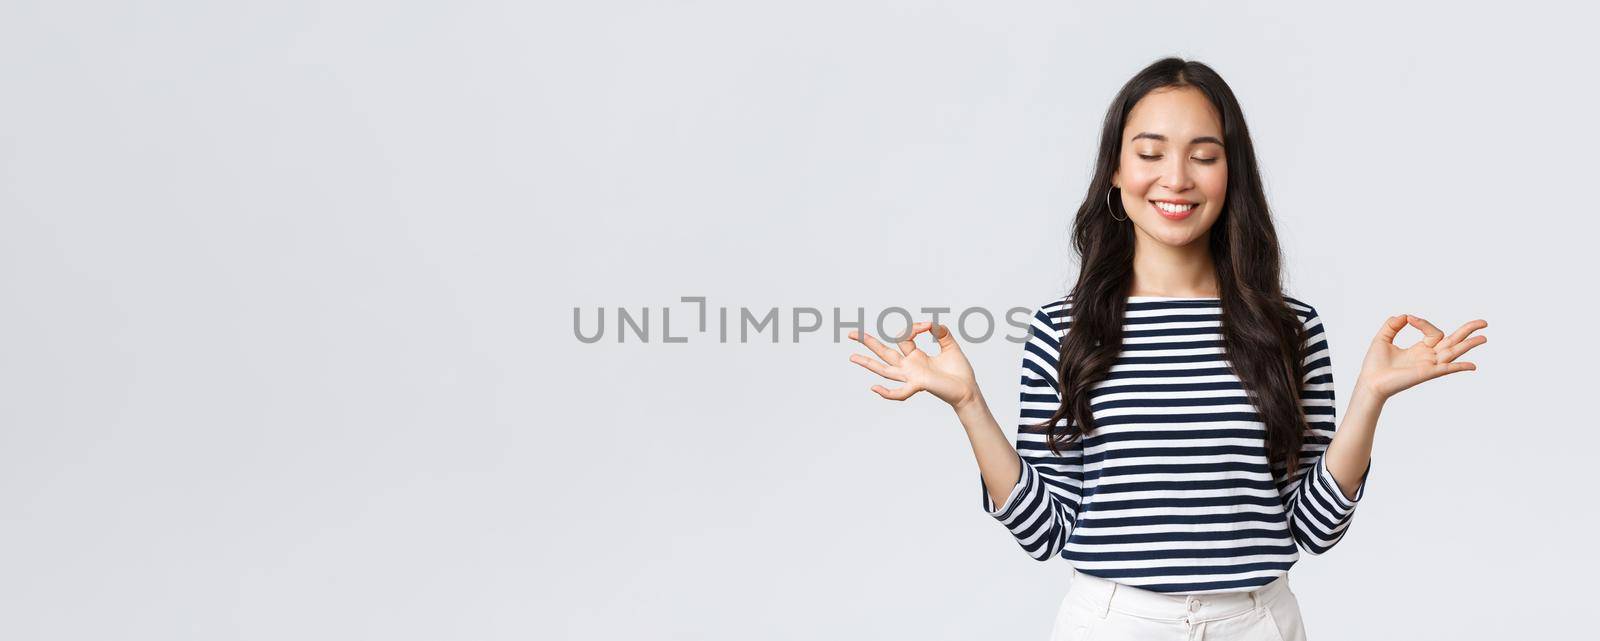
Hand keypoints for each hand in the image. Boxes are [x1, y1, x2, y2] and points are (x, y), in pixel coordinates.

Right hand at [847, 322, 979, 406]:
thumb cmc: (959, 371)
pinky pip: (899, 392)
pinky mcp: (919, 385)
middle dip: (868, 342)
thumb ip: (941, 332)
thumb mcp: (951, 346)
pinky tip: (874, 388)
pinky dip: (887, 392)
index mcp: (915, 356)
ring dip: (867, 363)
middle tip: (851, 333)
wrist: (968, 390)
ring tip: (852, 357)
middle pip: (883, 352)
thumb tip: (932, 323)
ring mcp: (911, 377)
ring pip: (885, 369)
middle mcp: (909, 366)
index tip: (929, 326)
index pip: (903, 337)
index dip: (913, 327)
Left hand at [1356, 313, 1487, 399]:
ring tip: (1484, 337)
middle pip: (1453, 341)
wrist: (1370, 382)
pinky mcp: (1427, 373)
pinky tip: (1473, 366)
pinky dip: (1459, 367)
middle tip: (1484, 322)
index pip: (1433, 332)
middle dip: (1468, 331)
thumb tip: (1404, 315)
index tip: (1408, 319)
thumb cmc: (1375, 365)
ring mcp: (1430, 365)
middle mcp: (1429, 357)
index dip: (1423, 322)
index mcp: (1420, 349)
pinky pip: (1446, 369)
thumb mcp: (1382, 338)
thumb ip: (1393, 325)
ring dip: (1469, 344)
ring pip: (1454, 351)